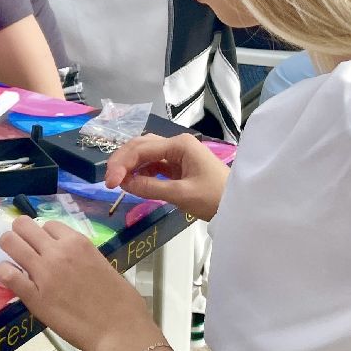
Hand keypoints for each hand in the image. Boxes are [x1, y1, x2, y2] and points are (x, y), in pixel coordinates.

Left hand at [0, 217, 165, 350]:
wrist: (118, 332)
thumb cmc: (121, 302)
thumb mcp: (103, 265)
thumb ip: (82, 257)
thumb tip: (70, 259)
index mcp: (78, 243)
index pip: (49, 224)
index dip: (45, 235)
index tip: (45, 246)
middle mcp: (57, 252)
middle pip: (23, 225)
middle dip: (20, 234)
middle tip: (23, 248)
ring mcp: (43, 272)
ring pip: (9, 242)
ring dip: (9, 248)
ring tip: (14, 260)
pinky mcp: (32, 295)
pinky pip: (6, 273)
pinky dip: (5, 272)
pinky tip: (12, 278)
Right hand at [104, 134, 229, 220]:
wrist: (241, 206)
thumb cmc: (215, 197)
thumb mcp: (181, 194)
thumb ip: (150, 187)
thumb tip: (124, 184)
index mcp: (179, 144)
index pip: (141, 149)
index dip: (122, 165)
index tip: (110, 184)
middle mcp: (176, 143)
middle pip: (140, 145)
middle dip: (121, 161)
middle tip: (109, 182)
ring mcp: (178, 154)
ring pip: (144, 153)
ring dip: (129, 165)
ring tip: (117, 182)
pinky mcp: (178, 165)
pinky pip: (153, 164)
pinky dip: (140, 171)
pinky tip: (132, 181)